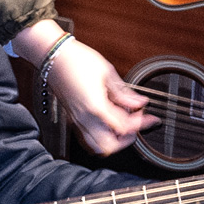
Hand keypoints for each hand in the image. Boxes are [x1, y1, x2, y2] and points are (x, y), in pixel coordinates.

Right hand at [14, 20, 146, 154]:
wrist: (53, 56)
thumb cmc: (77, 60)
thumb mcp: (107, 72)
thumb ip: (124, 93)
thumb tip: (139, 102)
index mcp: (96, 107)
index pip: (123, 127)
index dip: (140, 123)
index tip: (150, 117)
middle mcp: (85, 118)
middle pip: (109, 146)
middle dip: (126, 139)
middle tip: (136, 125)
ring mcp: (77, 121)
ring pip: (96, 147)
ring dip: (113, 141)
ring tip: (123, 127)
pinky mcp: (73, 119)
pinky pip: (88, 138)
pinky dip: (101, 137)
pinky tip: (109, 124)